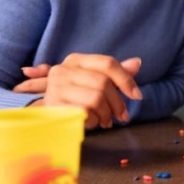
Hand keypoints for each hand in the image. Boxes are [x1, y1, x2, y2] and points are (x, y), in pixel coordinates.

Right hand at [16, 54, 142, 129]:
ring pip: (96, 99)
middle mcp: (63, 70)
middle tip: (122, 116)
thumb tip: (137, 63)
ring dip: (106, 114)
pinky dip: (94, 121)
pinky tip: (93, 123)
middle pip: (103, 83)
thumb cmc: (75, 99)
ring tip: (105, 121)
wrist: (45, 118)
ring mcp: (56, 87)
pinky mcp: (54, 106)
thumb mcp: (94, 83)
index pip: (107, 63)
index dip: (126, 79)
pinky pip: (84, 113)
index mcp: (76, 60)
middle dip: (118, 103)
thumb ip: (115, 74)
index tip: (137, 95)